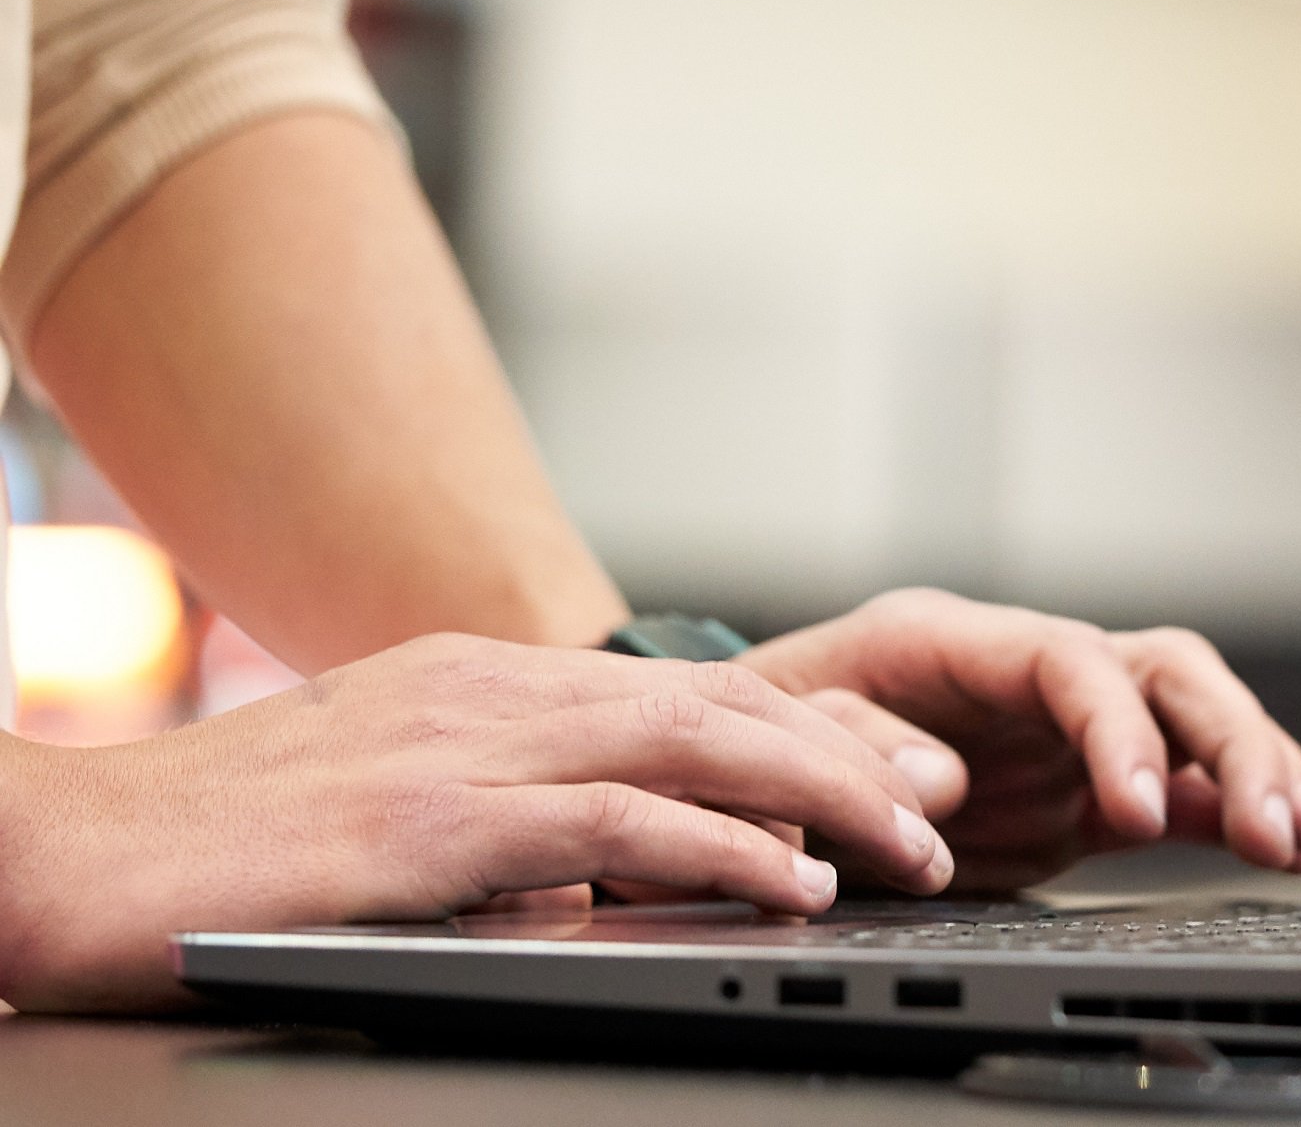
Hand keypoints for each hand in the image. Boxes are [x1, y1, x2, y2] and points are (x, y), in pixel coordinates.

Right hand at [0, 634, 952, 1012]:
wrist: (57, 855)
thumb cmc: (220, 852)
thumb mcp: (389, 811)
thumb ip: (501, 822)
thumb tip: (603, 873)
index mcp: (484, 685)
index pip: (686, 696)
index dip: (808, 732)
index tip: (894, 776)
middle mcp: (490, 693)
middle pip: (720, 704)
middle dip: (851, 756)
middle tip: (945, 808)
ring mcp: (464, 746)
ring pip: (696, 745)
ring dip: (825, 798)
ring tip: (915, 848)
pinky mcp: (432, 821)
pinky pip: (617, 822)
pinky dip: (724, 847)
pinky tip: (793, 880)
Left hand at [737, 589, 1300, 891]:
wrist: (747, 764)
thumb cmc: (755, 736)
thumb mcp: (773, 730)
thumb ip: (852, 746)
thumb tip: (941, 782)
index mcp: (950, 640)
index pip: (1068, 659)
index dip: (1117, 727)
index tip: (1139, 807)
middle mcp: (1024, 673)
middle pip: (1161, 671)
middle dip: (1228, 743)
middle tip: (1268, 827)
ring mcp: (1061, 729)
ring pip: (1189, 718)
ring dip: (1253, 771)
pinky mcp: (1078, 789)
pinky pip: (1177, 788)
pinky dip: (1230, 811)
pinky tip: (1288, 847)